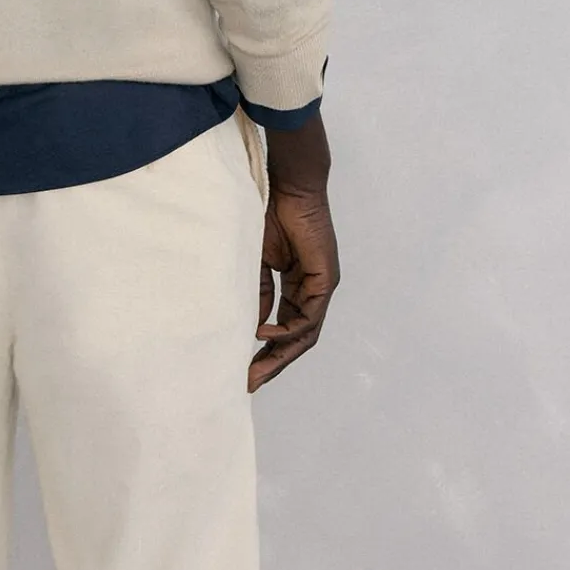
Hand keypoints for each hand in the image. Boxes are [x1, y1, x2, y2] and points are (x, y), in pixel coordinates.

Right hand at [246, 184, 339, 391]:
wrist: (288, 186)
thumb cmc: (270, 214)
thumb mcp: (257, 262)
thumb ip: (259, 293)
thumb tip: (254, 326)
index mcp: (295, 285)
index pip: (284, 326)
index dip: (266, 349)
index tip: (243, 368)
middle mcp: (311, 290)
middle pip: (296, 338)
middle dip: (273, 361)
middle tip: (251, 382)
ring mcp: (320, 286)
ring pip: (305, 333)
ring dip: (280, 353)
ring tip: (257, 369)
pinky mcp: (325, 280)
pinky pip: (309, 315)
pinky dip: (288, 329)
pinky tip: (266, 335)